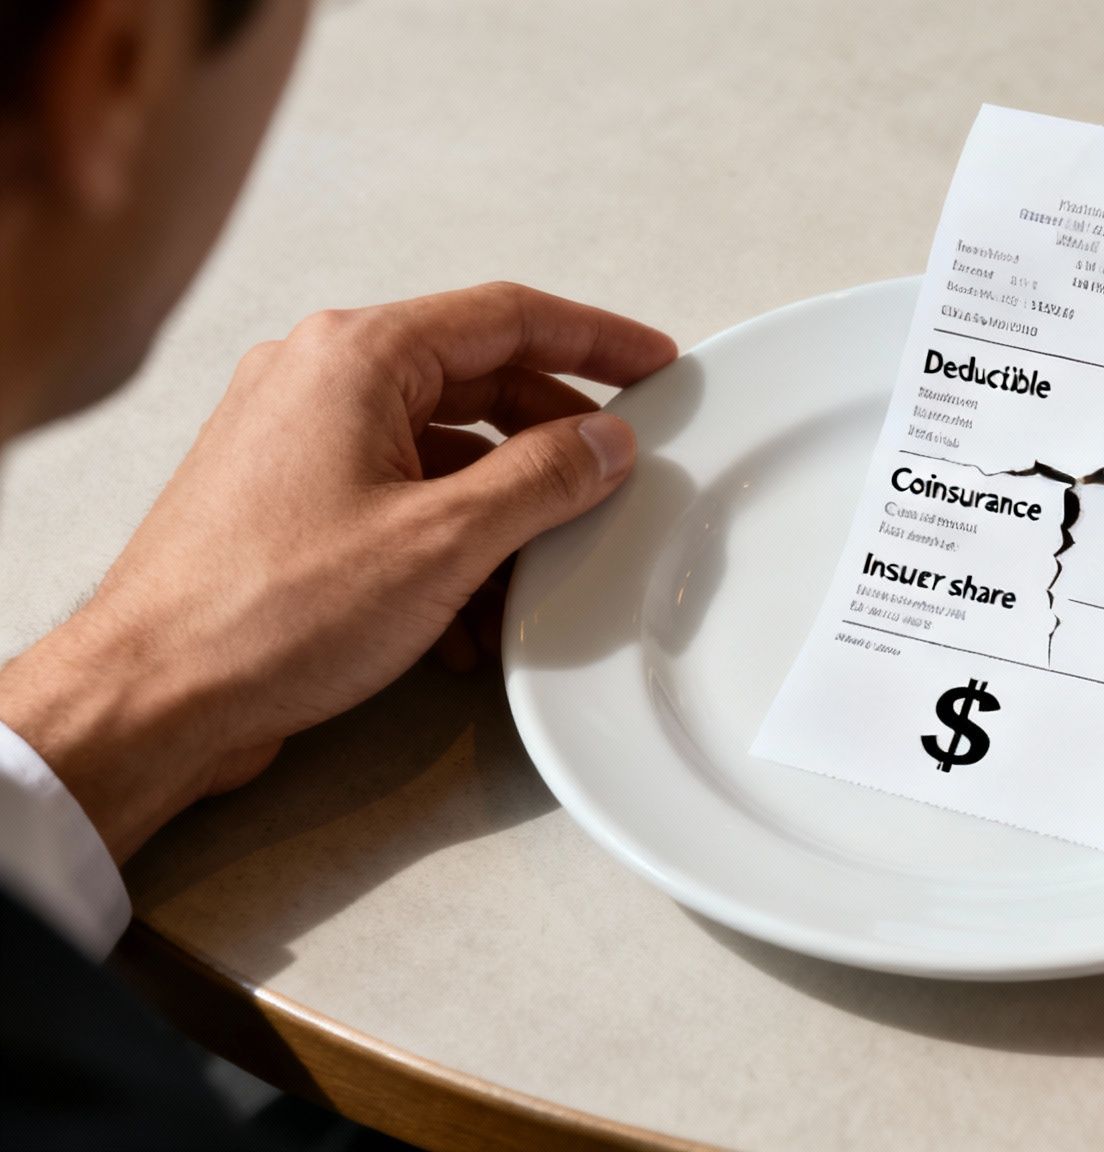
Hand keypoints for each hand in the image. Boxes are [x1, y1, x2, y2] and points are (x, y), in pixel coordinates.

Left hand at [0, 282, 676, 861]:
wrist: (153, 695)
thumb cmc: (268, 611)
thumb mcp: (444, 541)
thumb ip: (543, 478)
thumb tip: (606, 442)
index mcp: (357, 357)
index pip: (507, 317)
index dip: (597, 339)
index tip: (656, 364)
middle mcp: (319, 379)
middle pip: (477, 379)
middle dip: (554, 434)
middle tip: (621, 465)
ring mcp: (297, 438)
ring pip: (440, 448)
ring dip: (503, 506)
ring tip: (548, 564)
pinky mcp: (288, 501)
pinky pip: (398, 495)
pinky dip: (450, 542)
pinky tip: (474, 617)